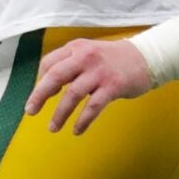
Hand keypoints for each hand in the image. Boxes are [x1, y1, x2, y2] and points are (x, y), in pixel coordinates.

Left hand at [27, 38, 151, 133]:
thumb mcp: (88, 52)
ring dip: (60, 114)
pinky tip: (76, 130)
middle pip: (55, 76)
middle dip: (39, 96)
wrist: (147, 57)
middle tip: (30, 111)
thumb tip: (46, 87)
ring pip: (72, 94)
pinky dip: (83, 120)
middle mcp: (85, 57)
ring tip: (53, 127)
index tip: (38, 96)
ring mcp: (99, 72)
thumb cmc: (112, 59)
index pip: (49, 64)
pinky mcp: (113, 86)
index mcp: (76, 48)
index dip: (41, 80)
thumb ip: (69, 65)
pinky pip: (93, 106)